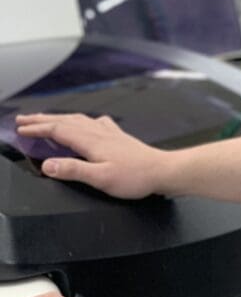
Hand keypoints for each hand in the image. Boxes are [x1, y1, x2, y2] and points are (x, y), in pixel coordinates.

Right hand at [15, 112, 166, 197]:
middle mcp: (99, 132)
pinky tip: (86, 123)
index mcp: (91, 141)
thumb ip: (74, 170)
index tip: (21, 130)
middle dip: (42, 119)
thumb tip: (48, 165)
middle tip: (23, 120)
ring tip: (45, 119)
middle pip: (65, 121)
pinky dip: (81, 120)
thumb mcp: (101, 178)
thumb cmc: (136, 177)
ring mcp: (109, 133)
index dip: (37, 129)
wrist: (162, 170)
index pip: (58, 130)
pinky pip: (94, 122)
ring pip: (78, 120)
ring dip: (58, 118)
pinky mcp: (118, 136)